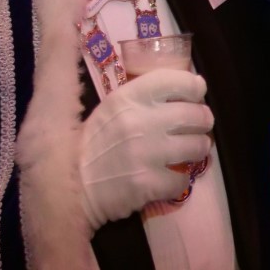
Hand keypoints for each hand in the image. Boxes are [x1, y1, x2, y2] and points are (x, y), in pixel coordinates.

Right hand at [79, 68, 213, 229]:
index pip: (175, 80)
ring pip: (198, 145)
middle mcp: (139, 121)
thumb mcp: (108, 110)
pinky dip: (179, 180)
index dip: (193, 86)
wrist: (67, 190)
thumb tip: (180, 84)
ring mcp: (146, 153)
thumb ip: (139, 97)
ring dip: (198, 148)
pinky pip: (183, 179)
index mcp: (126, 98)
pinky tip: (169, 177)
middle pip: (196, 114)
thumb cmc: (91, 146)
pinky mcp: (148, 183)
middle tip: (198, 126)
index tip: (196, 93)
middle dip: (203, 120)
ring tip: (189, 151)